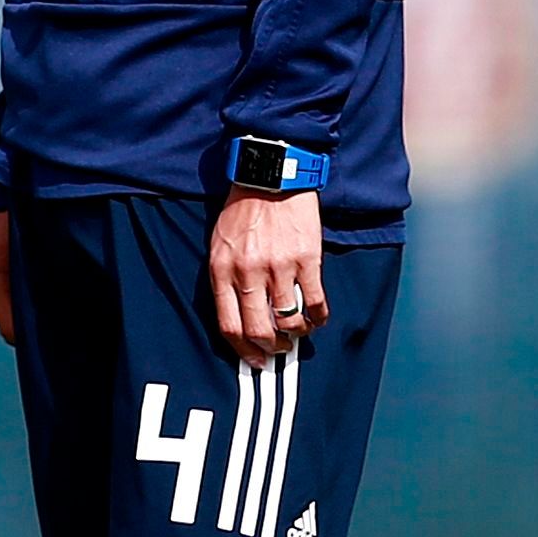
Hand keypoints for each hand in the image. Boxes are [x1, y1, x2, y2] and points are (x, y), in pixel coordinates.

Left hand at [208, 190, 325, 363]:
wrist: (269, 176)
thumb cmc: (243, 211)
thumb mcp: (219, 244)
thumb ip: (225, 279)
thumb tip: (237, 317)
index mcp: (222, 270)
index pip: (229, 325)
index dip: (243, 349)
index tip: (253, 359)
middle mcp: (248, 272)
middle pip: (259, 330)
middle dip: (270, 349)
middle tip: (278, 350)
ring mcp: (278, 267)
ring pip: (289, 321)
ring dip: (296, 334)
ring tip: (298, 331)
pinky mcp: (306, 259)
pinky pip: (315, 301)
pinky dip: (318, 317)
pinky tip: (317, 318)